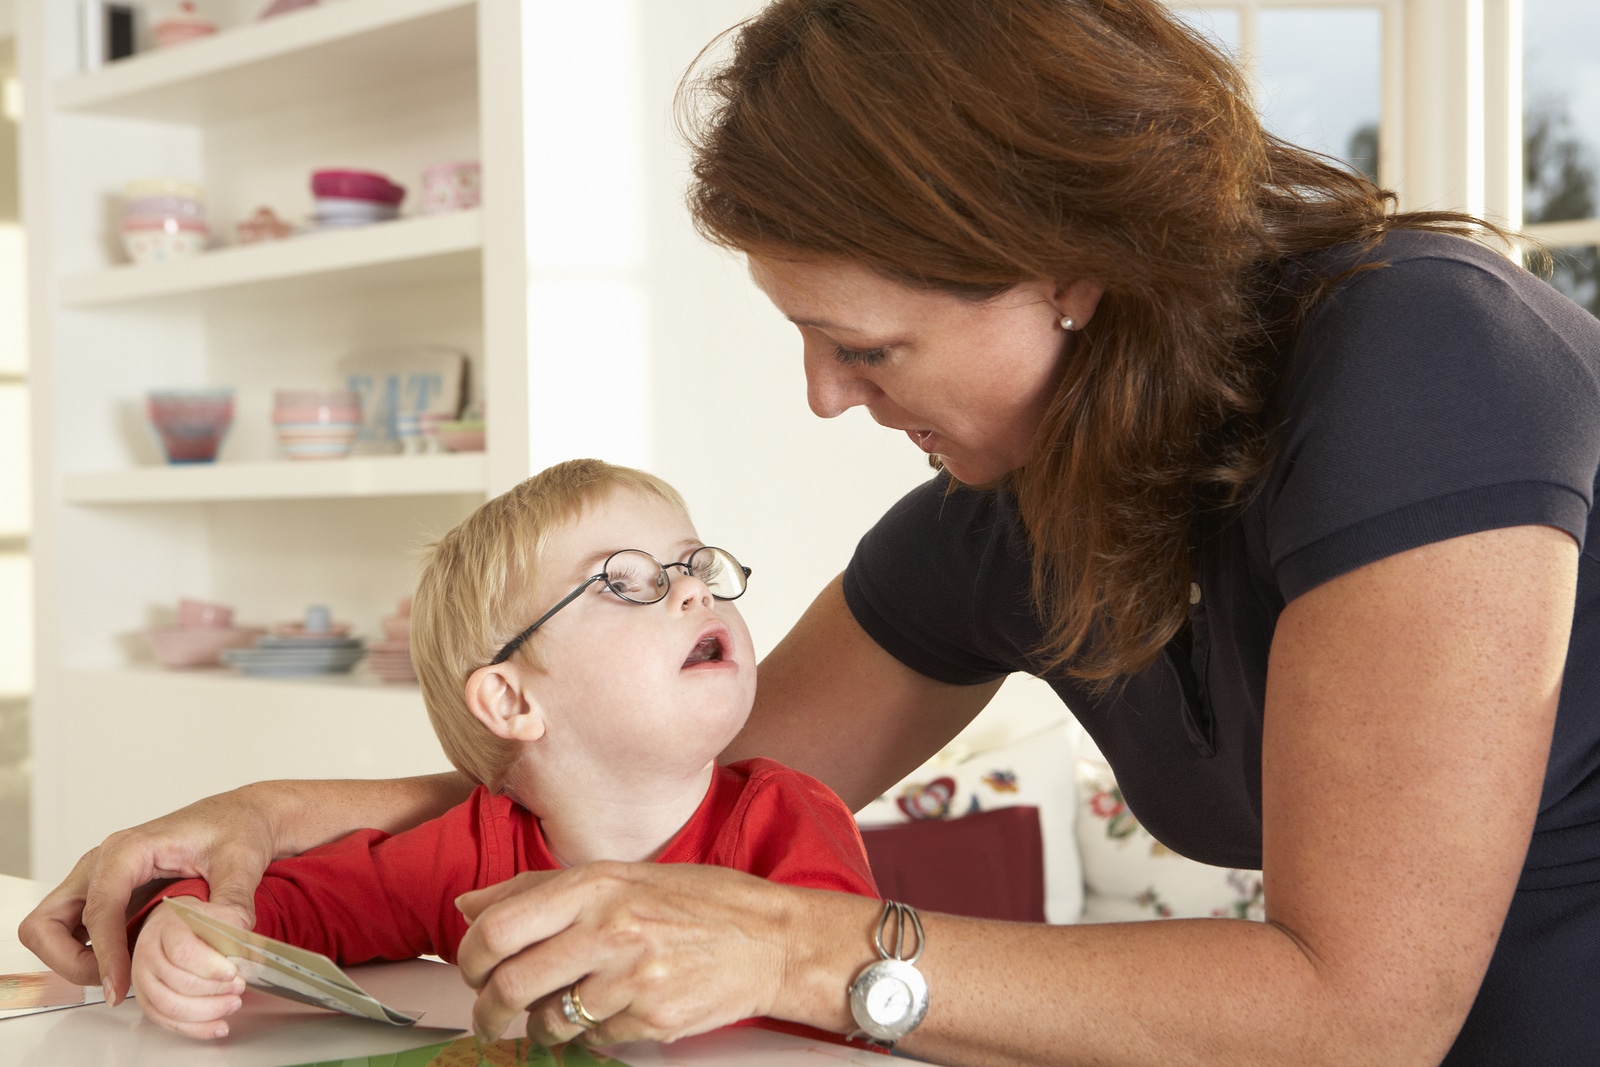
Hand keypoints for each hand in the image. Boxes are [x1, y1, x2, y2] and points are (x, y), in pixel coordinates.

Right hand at [17, 787, 274, 1004]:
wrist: (241, 815)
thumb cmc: (236, 828)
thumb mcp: (242, 862)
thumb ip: (233, 902)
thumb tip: (227, 938)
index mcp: (130, 849)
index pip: (98, 909)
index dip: (104, 953)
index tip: (119, 985)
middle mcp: (103, 862)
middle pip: (47, 922)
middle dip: (70, 960)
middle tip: (113, 980)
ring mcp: (99, 878)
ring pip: (50, 928)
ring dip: (73, 959)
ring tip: (119, 975)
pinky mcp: (106, 892)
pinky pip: (73, 929)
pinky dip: (86, 952)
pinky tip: (125, 962)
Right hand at [130, 898, 247, 1039]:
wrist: (173, 926)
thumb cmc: (197, 923)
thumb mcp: (219, 913)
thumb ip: (236, 924)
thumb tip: (253, 951)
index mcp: (166, 927)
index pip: (183, 952)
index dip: (209, 966)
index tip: (233, 972)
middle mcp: (148, 954)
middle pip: (177, 982)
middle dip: (213, 990)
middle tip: (239, 987)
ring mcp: (144, 980)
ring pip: (169, 1006)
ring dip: (206, 1012)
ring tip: (232, 1004)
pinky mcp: (146, 1001)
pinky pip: (167, 1022)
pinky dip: (195, 1028)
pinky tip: (218, 1026)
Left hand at [455, 862, 812, 1046]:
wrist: (772, 939)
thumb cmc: (699, 902)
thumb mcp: (621, 876)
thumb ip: (541, 890)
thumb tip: (469, 905)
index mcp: (596, 885)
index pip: (498, 927)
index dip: (470, 957)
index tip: (474, 969)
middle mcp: (609, 928)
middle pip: (511, 983)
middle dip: (488, 1008)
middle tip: (491, 1014)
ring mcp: (631, 976)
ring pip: (549, 1020)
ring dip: (540, 1025)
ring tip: (556, 1013)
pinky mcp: (651, 1017)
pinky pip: (593, 1039)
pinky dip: (591, 1033)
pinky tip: (610, 1013)